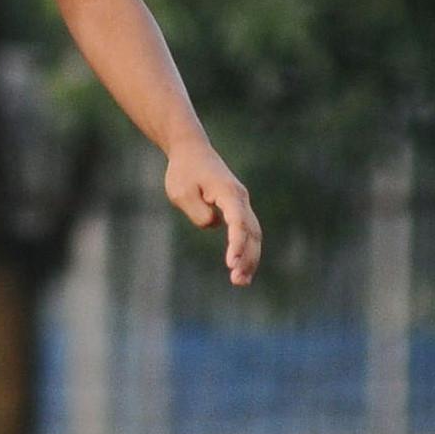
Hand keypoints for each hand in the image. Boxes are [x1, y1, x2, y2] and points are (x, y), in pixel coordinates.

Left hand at [164, 141, 260, 285]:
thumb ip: (198, 212)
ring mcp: (241, 203)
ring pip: (253, 235)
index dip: (237, 245)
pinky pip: (247, 233)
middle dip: (247, 258)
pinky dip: (247, 251)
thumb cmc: (184, 171)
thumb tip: (214, 225)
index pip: (238, 222)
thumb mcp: (181, 192)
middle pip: (252, 232)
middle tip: (237, 281)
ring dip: (250, 259)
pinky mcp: (237, 208)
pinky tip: (241, 270)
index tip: (231, 264)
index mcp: (228, 192)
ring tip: (240, 282)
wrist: (192, 151)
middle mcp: (240, 198)